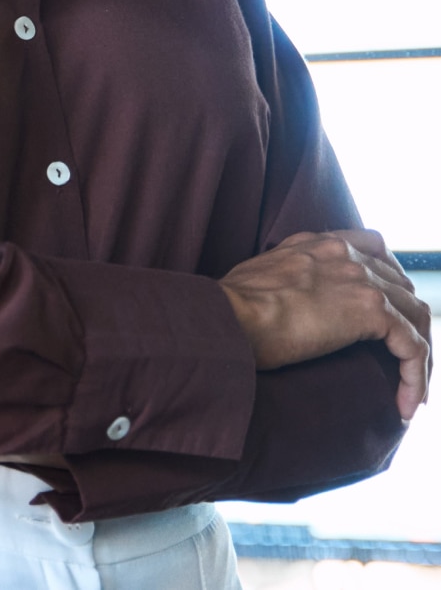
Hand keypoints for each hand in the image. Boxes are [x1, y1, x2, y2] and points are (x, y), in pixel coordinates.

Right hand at [219, 230, 431, 420]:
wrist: (230, 315)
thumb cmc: (229, 306)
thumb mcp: (257, 277)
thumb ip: (282, 279)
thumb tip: (281, 304)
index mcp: (315, 243)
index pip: (371, 246)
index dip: (388, 278)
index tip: (388, 309)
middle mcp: (342, 252)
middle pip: (401, 283)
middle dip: (408, 321)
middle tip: (401, 357)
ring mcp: (360, 278)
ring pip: (415, 315)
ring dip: (417, 353)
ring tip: (410, 388)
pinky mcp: (371, 309)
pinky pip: (413, 346)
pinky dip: (416, 377)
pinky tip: (407, 404)